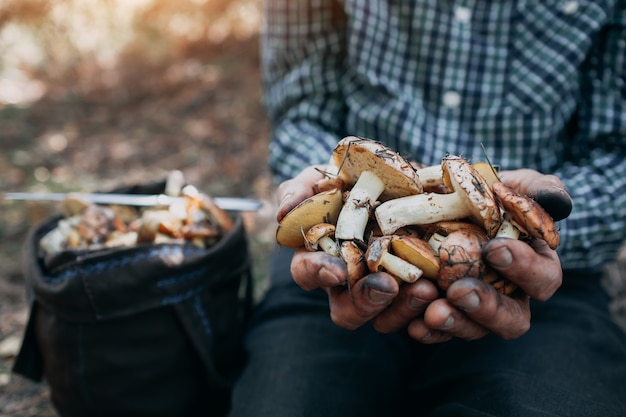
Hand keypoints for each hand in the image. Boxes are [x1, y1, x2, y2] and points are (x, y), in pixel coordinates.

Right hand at [278, 165, 439, 329]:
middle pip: (347, 310)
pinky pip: (419, 308)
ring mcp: (382, 287)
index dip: (318, 273)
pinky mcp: (414, 287)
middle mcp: (349, 281)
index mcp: (319, 257)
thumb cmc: (344, 179)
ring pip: (384, 317)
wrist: (392, 176)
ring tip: (425, 289)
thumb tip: (282, 212)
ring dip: (402, 307)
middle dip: (365, 301)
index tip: (335, 268)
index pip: (308, 274)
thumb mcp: (319, 178)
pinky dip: (429, 302)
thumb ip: (298, 191)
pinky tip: (441, 286)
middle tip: (387, 287)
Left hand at [406, 169, 568, 342]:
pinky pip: (440, 331)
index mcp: (535, 267)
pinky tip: (414, 326)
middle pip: (511, 318)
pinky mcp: (446, 311)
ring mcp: (476, 308)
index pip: (543, 278)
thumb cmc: (492, 194)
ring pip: (474, 329)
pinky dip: (428, 331)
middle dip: (486, 307)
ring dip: (454, 322)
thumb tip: (556, 201)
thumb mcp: (517, 185)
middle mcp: (509, 295)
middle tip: (460, 291)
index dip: (524, 269)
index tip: (494, 249)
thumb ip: (538, 190)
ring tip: (433, 311)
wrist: (448, 201)